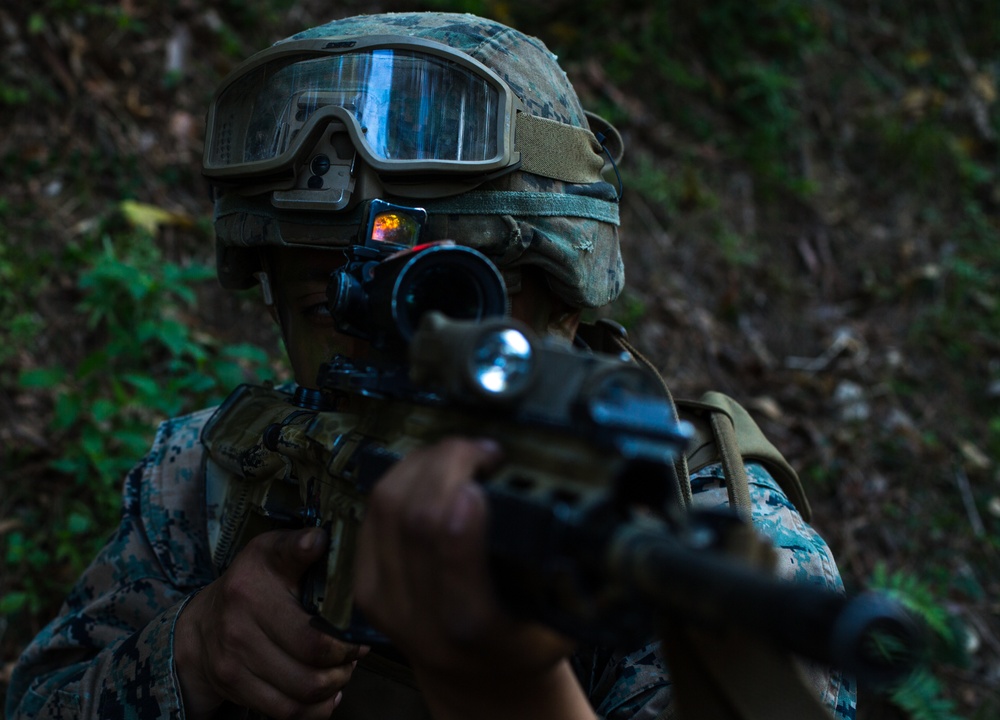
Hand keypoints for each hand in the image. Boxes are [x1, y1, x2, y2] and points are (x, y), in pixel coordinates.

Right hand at [175, 527, 365, 718]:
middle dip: (346, 657)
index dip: (343, 632)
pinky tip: (327, 692)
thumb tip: (323, 538)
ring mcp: (234, 656)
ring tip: (343, 669)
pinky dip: (316, 708)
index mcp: (256, 580)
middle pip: (314, 655)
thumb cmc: (251, 583)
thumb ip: (299, 545)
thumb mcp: (271, 552)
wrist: (201, 624)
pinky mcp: (234, 685)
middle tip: (356, 650)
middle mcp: (241, 620)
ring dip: (335, 683)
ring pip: (304, 688)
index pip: (305, 609)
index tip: (358, 630)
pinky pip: (286, 710)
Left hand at [354, 438, 593, 719]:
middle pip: (413, 519)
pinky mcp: (365, 585)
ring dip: (424, 462)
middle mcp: (422, 619)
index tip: (488, 472)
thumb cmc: (523, 644)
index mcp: (475, 629)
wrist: (476, 680)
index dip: (461, 508)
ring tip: (461, 453)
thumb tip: (592, 519)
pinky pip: (371, 511)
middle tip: (483, 450)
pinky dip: (400, 477)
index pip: (451, 559)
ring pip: (385, 506)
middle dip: (447, 464)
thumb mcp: (561, 621)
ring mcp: (386, 601)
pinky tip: (430, 468)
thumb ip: (569, 577)